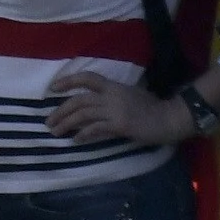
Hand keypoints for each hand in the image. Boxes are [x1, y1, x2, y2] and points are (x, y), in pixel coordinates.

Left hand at [43, 64, 198, 149]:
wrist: (171, 118)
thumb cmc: (153, 107)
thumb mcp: (129, 95)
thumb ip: (111, 98)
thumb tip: (92, 106)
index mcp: (113, 86)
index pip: (86, 78)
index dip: (68, 81)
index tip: (53, 88)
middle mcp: (111, 96)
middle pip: (78, 101)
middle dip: (60, 111)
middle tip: (48, 122)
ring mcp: (115, 111)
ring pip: (82, 115)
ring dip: (66, 124)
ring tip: (55, 132)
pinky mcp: (120, 125)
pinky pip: (96, 129)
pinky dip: (83, 135)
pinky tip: (76, 140)